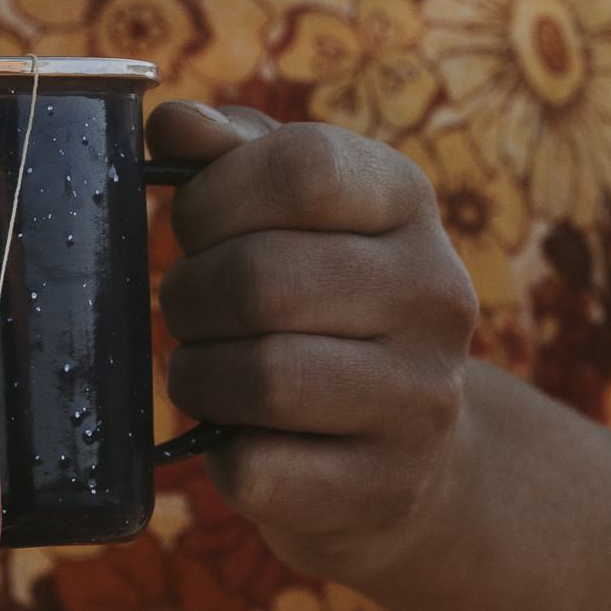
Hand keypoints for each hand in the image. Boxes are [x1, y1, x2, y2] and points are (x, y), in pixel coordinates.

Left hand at [150, 101, 482, 581]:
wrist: (404, 458)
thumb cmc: (321, 311)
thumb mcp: (291, 218)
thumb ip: (232, 158)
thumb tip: (173, 123)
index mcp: (409, 201)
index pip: (303, 167)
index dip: (216, 196)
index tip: (196, 227)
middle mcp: (437, 294)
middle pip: (263, 278)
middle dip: (188, 297)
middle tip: (187, 311)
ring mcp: (422, 398)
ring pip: (259, 377)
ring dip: (197, 377)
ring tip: (207, 373)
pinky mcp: (386, 487)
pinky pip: (257, 468)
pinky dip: (222, 455)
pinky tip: (243, 440)